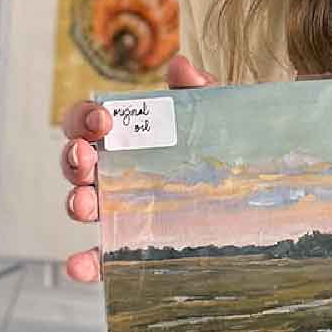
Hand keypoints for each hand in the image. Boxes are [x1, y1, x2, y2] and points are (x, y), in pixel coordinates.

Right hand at [59, 53, 213, 283]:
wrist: (257, 184)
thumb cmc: (221, 141)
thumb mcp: (214, 112)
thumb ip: (197, 89)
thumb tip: (181, 67)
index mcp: (124, 136)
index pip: (86, 123)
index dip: (84, 118)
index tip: (104, 120)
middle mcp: (113, 171)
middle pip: (75, 163)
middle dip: (73, 158)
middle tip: (86, 155)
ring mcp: (120, 209)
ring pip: (83, 205)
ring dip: (75, 202)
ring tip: (86, 203)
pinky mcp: (132, 246)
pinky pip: (103, 257)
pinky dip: (86, 262)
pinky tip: (78, 264)